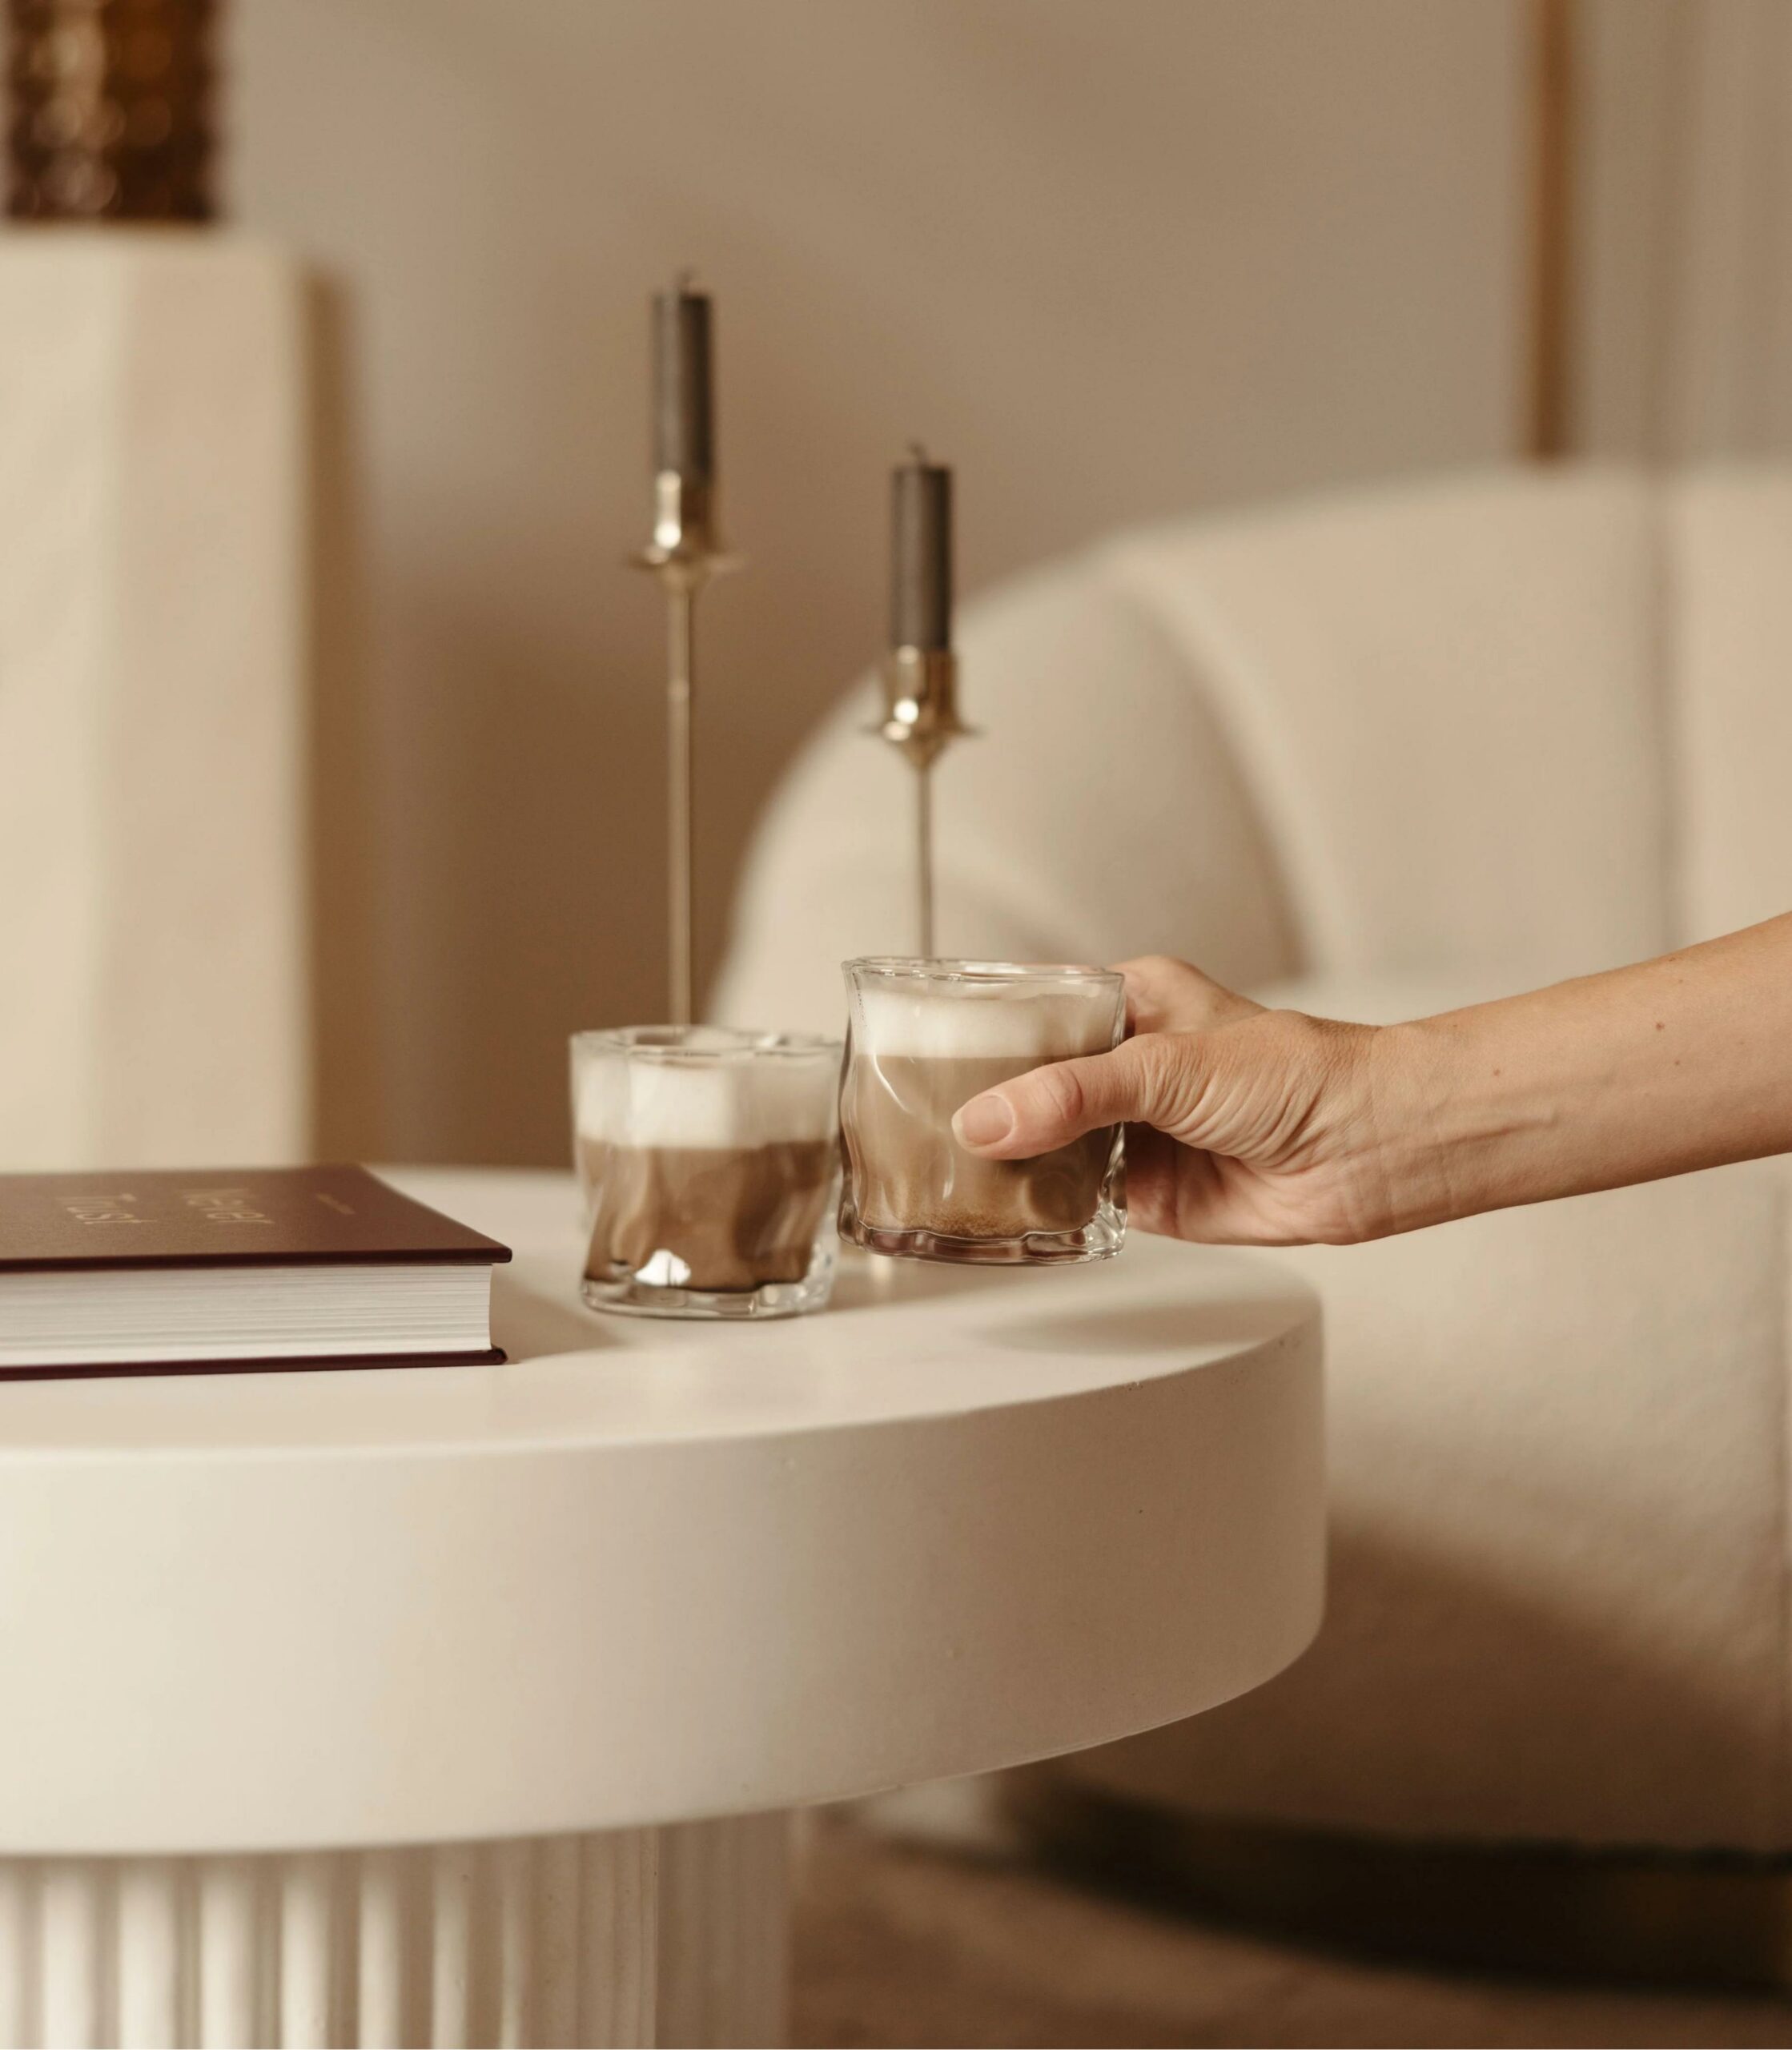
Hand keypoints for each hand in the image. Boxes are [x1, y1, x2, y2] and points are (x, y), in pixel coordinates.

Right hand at [950, 956, 1397, 1244]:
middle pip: (1031, 1083)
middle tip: (920, 1123)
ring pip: (1048, 1145)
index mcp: (1130, 1001)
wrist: (1369, 1151)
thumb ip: (1075, 1092)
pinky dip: (1044, 1210)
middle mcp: (1128, 1065)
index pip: (1034, 1009)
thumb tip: (988, 1120)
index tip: (922, 1055)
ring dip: (1011, 1162)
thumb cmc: (1301, 1076)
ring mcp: (1135, 1131)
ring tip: (946, 1173)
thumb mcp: (1170, 1065)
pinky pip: (1076, 1201)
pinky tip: (1005, 1212)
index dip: (981, 1033)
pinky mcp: (1147, 1193)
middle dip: (986, 1105)